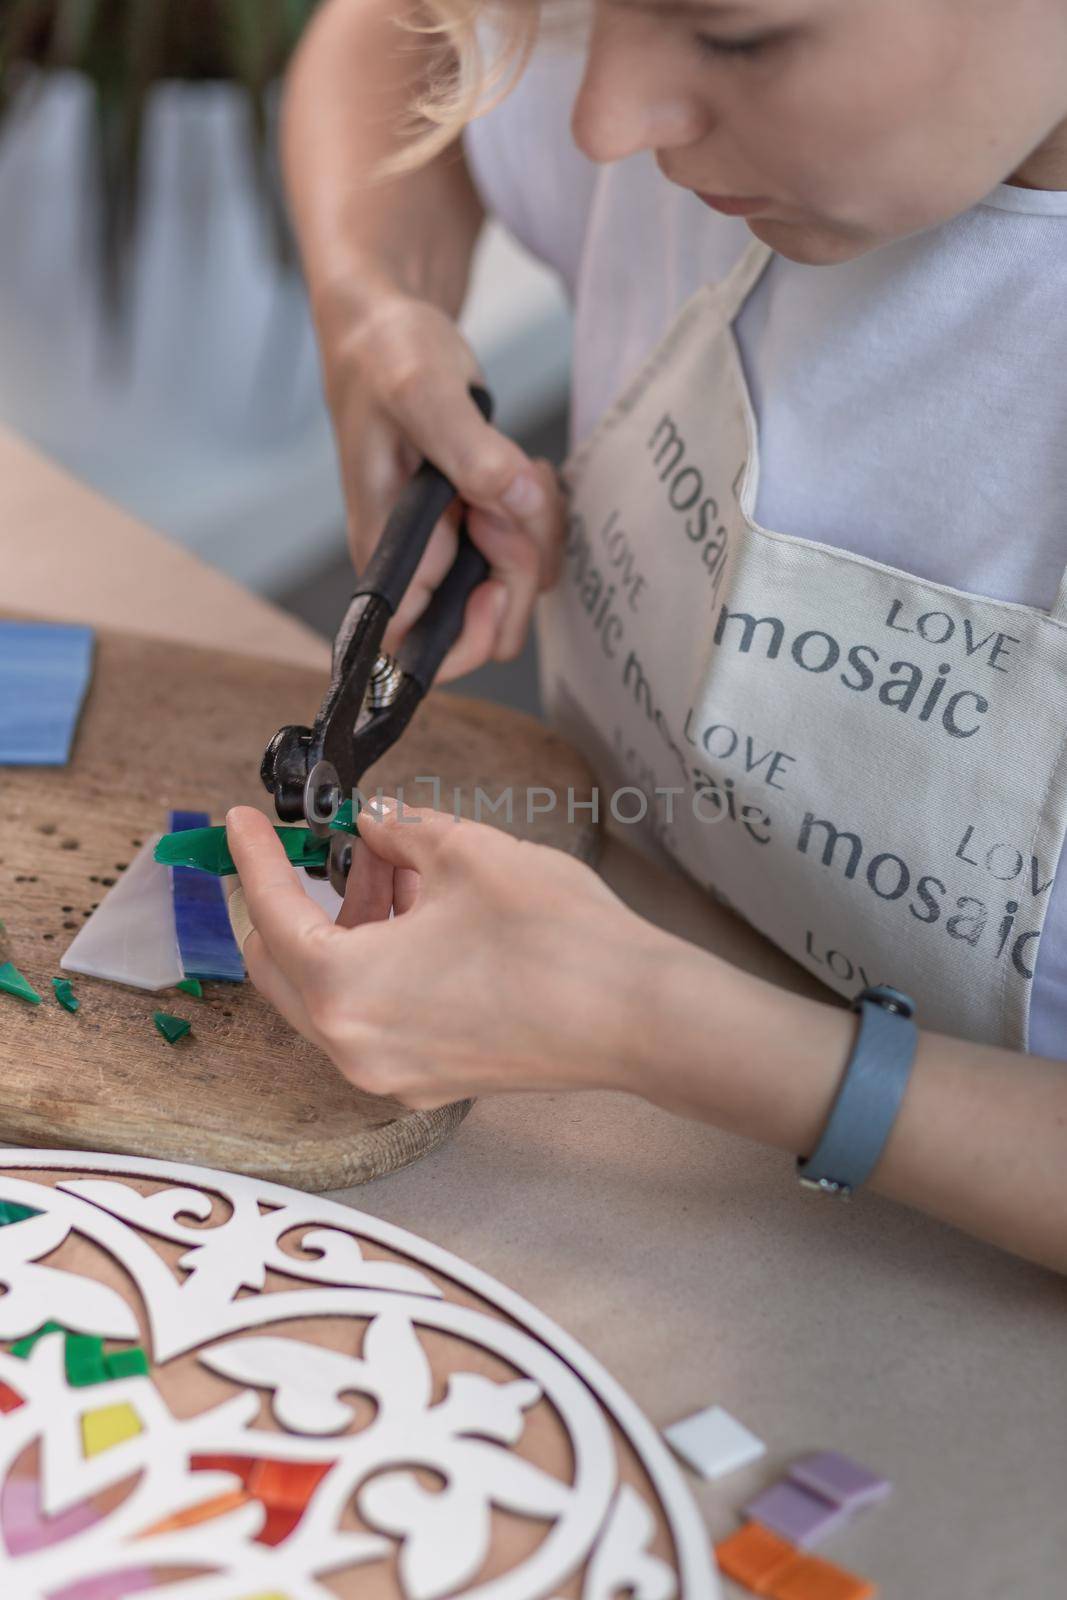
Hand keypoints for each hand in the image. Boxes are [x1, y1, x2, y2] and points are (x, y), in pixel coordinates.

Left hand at [225, 802, 664, 1109]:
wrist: (639, 1017)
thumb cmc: (559, 938)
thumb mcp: (467, 853)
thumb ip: (399, 832)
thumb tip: (374, 824)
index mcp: (345, 988)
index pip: (271, 912)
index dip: (253, 856)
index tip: (240, 822)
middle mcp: (353, 1046)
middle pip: (282, 966)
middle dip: (290, 899)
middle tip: (315, 846)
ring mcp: (390, 1073)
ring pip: (328, 993)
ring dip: (341, 928)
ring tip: (389, 868)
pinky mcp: (428, 1080)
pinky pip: (370, 1018)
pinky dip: (372, 965)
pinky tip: (415, 916)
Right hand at [325, 288, 562, 682]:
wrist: (386, 331)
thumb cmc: (386, 358)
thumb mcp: (424, 390)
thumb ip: (471, 452)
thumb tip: (514, 502)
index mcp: (385, 553)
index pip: (420, 650)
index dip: (471, 627)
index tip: (494, 562)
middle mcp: (414, 564)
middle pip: (485, 625)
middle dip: (520, 566)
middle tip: (511, 494)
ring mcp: (449, 549)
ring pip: (516, 588)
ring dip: (537, 532)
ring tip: (517, 466)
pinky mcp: (476, 528)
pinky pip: (527, 551)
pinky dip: (541, 515)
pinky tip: (523, 468)